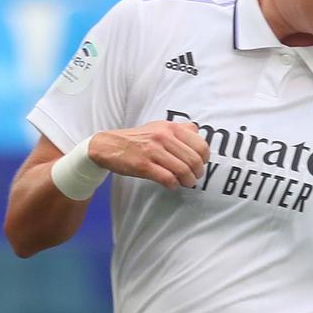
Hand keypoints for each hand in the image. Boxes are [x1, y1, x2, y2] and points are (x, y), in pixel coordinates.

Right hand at [90, 120, 211, 189]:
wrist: (108, 145)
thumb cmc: (136, 138)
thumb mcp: (157, 126)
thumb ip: (178, 129)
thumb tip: (197, 131)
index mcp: (170, 128)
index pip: (200, 145)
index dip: (204, 158)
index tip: (200, 164)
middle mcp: (163, 137)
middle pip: (193, 160)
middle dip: (197, 173)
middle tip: (193, 177)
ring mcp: (153, 151)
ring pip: (183, 171)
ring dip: (187, 181)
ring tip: (184, 183)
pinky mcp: (143, 165)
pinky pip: (167, 179)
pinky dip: (173, 185)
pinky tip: (171, 185)